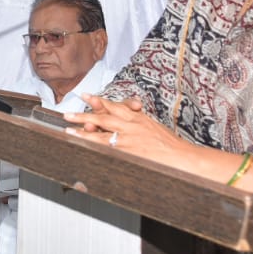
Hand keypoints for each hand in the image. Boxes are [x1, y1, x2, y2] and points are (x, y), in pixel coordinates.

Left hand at [63, 94, 191, 167]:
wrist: (184, 157)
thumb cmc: (171, 145)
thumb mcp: (154, 127)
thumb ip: (139, 122)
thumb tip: (130, 117)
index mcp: (138, 118)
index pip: (116, 106)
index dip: (99, 102)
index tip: (86, 96)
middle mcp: (133, 126)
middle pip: (104, 117)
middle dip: (85, 114)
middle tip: (68, 113)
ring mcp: (130, 139)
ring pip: (103, 132)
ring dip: (84, 131)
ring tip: (68, 130)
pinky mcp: (130, 152)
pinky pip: (109, 149)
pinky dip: (95, 147)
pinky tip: (84, 147)